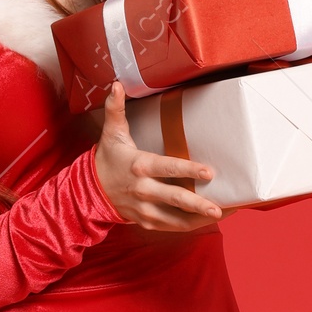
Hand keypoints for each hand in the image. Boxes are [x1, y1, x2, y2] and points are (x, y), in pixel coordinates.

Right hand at [93, 84, 221, 229]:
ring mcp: (145, 209)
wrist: (89, 191)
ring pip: (175, 219)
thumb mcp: (111, 133)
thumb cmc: (107, 159)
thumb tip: (117, 85)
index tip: (209, 172)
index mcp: (139, 165)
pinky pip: (171, 227)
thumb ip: (116, 109)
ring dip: (198, 219)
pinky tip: (207, 221)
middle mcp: (143, 189)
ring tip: (221, 214)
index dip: (188, 169)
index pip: (168, 168)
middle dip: (198, 204)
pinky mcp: (146, 221)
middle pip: (175, 198)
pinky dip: (189, 226)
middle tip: (219, 207)